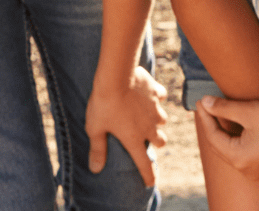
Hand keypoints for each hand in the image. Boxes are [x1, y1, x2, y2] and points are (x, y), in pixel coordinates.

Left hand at [85, 66, 167, 185]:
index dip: (148, 175)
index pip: (144, 163)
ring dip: (157, 120)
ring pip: (163, 119)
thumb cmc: (103, 103)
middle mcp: (149, 126)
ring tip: (148, 116)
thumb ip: (97, 149)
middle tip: (147, 139)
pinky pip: (161, 96)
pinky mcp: (156, 91)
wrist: (116, 75)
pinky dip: (157, 97)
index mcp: (134, 139)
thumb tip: (95, 169)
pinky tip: (150, 94)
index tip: (151, 182)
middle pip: (161, 141)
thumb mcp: (95, 128)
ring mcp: (155, 108)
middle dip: (157, 142)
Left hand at [195, 94, 258, 179]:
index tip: (200, 99)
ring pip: (232, 149)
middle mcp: (247, 170)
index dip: (205, 116)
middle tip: (206, 103)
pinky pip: (244, 152)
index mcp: (239, 159)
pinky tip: (237, 122)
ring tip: (218, 110)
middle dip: (212, 124)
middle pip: (221, 145)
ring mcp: (258, 170)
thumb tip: (205, 103)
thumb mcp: (248, 111)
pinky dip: (237, 137)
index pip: (213, 137)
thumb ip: (224, 108)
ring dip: (224, 130)